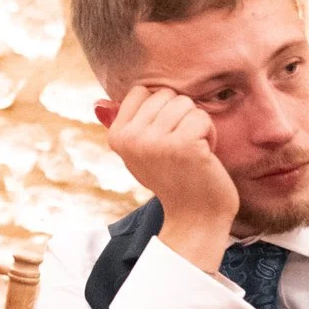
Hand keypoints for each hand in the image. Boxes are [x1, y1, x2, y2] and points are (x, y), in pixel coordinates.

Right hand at [103, 84, 238, 273]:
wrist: (194, 217)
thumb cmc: (171, 179)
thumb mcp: (140, 151)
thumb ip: (125, 125)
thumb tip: (98, 104)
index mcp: (116, 136)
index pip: (142, 91)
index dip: (160, 109)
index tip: (164, 136)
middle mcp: (131, 138)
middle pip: (166, 94)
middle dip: (181, 116)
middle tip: (180, 147)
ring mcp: (156, 142)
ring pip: (186, 103)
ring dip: (197, 125)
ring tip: (192, 151)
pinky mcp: (183, 145)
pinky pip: (202, 117)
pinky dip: (210, 134)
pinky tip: (204, 156)